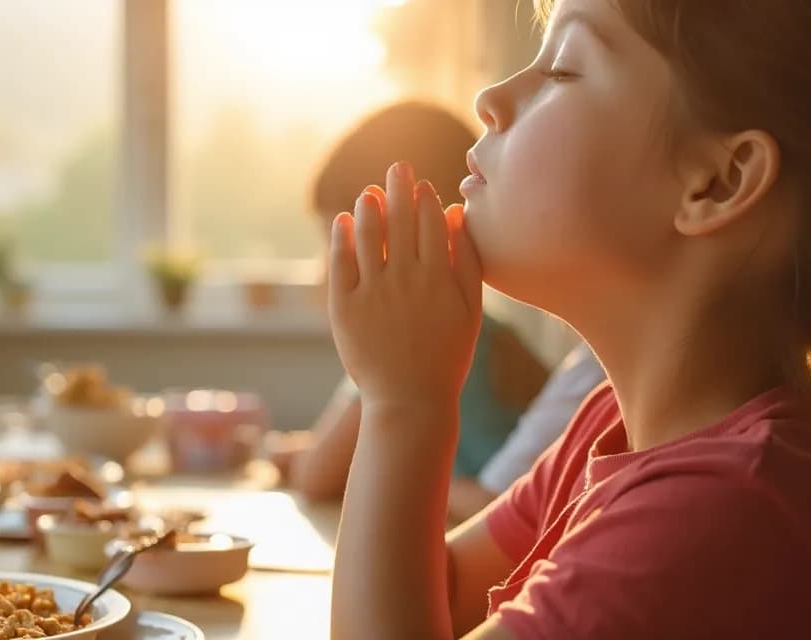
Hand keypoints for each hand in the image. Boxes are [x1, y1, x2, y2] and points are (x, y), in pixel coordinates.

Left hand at [328, 162, 483, 412]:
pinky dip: (341, 237)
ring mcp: (372, 292)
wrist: (409, 401)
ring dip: (369, 207)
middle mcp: (405, 279)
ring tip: (369, 193)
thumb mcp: (470, 310)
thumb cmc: (446, 355)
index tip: (421, 185)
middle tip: (396, 167)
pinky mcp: (344, 307)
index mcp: (439, 277)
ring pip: (368, 234)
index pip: (431, 221)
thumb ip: (466, 260)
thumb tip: (454, 214)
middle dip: (398, 187)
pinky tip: (343, 221)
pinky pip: (340, 263)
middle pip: (400, 219)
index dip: (425, 198)